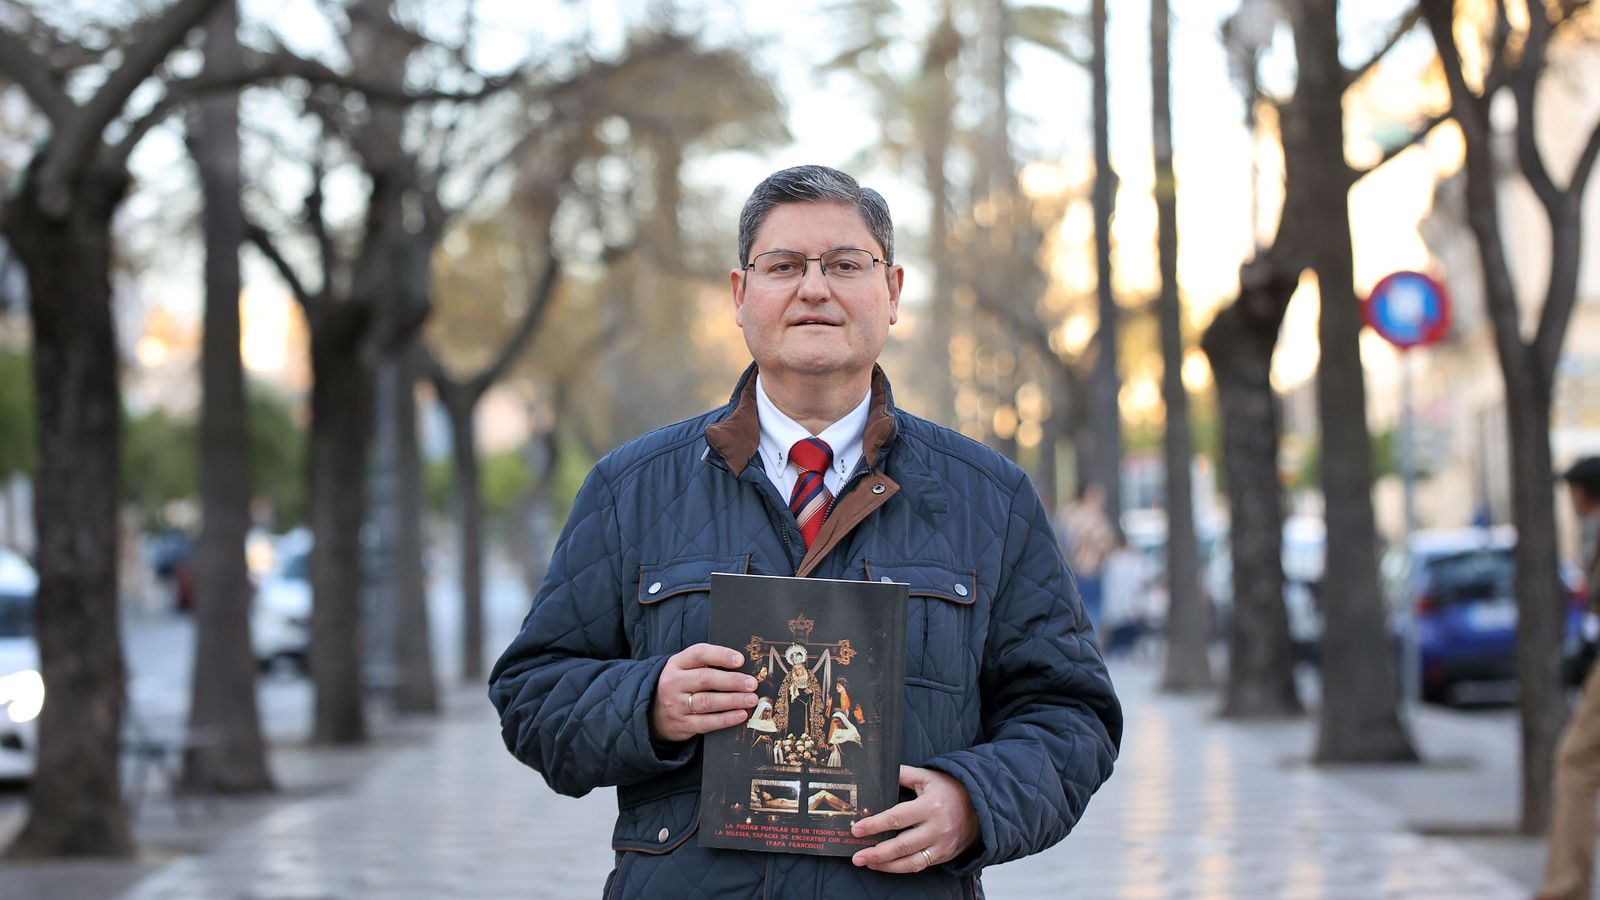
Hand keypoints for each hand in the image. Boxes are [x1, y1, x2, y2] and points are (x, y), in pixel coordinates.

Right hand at [648, 643, 758, 743]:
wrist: (653, 712)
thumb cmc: (680, 686)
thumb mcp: (685, 669)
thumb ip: (707, 665)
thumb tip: (742, 666)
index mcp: (677, 663)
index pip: (699, 654)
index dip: (721, 655)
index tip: (740, 660)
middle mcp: (674, 683)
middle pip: (705, 679)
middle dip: (732, 681)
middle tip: (752, 683)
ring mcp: (676, 705)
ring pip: (707, 702)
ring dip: (733, 700)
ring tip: (751, 699)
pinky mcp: (683, 724)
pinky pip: (707, 722)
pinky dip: (726, 719)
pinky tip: (741, 714)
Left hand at [850, 765, 978, 873]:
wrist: (981, 805)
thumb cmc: (950, 789)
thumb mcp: (927, 776)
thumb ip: (903, 774)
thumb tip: (879, 773)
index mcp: (929, 805)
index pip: (897, 817)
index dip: (875, 825)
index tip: (857, 829)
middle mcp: (936, 828)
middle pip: (901, 845)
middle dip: (876, 852)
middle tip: (857, 856)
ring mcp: (941, 844)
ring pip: (910, 862)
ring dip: (886, 866)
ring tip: (867, 863)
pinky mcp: (944, 855)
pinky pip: (920, 866)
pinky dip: (900, 868)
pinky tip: (885, 865)